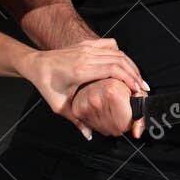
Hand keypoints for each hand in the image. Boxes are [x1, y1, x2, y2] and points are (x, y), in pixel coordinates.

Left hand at [23, 41, 146, 138]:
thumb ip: (76, 120)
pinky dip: (120, 54)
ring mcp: (87, 47)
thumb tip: (89, 135)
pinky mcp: (86, 44)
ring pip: (117, 52)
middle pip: (119, 60)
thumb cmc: (47, 85)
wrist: (36, 64)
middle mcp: (87, 55)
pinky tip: (125, 65)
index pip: (113, 70)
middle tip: (143, 88)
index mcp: (82, 69)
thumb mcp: (59, 106)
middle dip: (134, 74)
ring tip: (139, 79)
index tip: (138, 90)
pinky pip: (109, 45)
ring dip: (130, 65)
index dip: (129, 79)